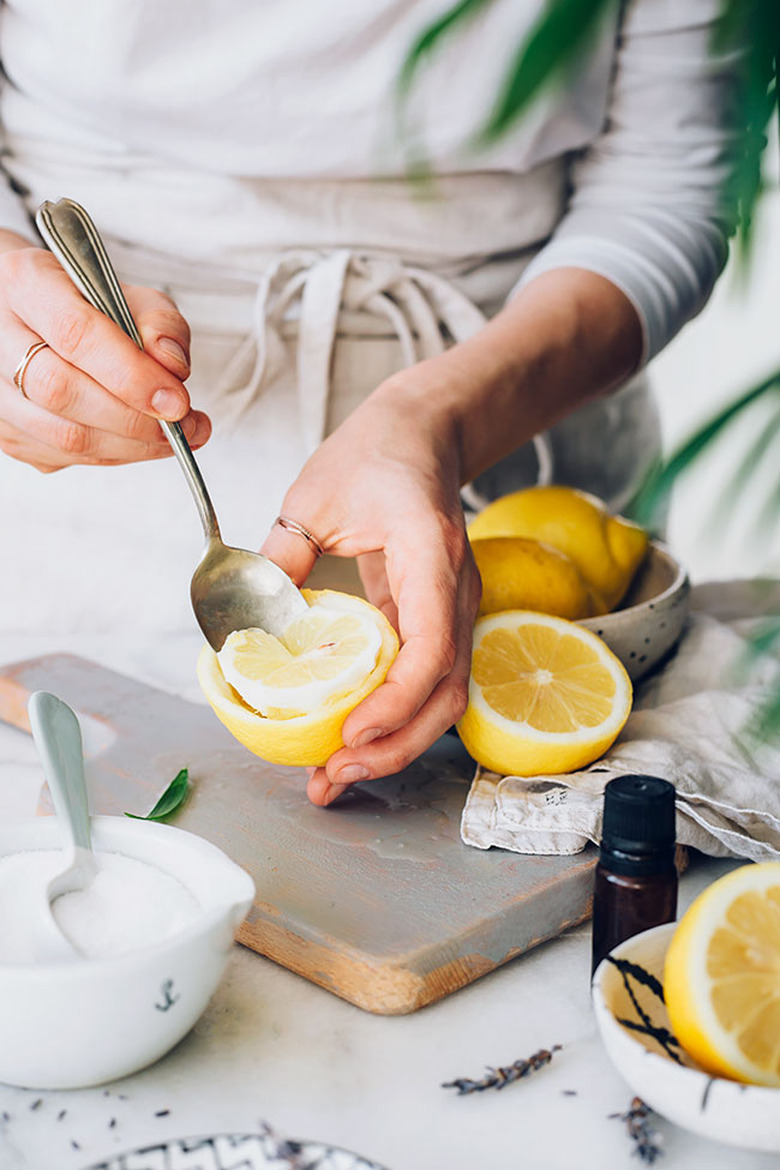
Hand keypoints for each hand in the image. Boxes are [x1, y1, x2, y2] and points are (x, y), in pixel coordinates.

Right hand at [0, 234, 209, 471]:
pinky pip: (62, 457)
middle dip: (135, 419)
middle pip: (62, 391)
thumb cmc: (82, 301)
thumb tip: (172, 367)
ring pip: (62, 435)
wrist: (33, 316)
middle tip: (184, 424)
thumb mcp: (129, 292)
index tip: (178, 401)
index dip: (132, 375)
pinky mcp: (3, 430)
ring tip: (173, 436)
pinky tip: (138, 440)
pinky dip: (112, 454)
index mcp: (25, 284)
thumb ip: (159, 321)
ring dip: (130, 445)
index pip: (76, 334)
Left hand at [261, 362, 481, 805]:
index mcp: (430, 552)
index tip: (351, 730)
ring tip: (339, 774)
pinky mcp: (440, 622)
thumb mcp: (312, 496)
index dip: (396, 699)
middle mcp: (455, 590)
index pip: (432, 642)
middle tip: (336, 773)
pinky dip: (396, 720)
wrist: (422, 437)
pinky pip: (428, 683)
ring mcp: (455, 609)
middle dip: (396, 744)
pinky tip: (355, 740)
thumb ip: (281, 558)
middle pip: (447, 690)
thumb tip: (246, 626)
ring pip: (445, 698)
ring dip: (396, 744)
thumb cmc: (375, 455)